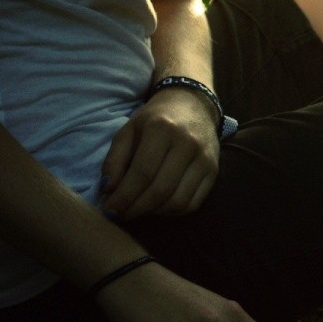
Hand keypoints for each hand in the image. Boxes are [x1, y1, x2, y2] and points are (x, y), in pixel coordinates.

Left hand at [101, 88, 219, 219]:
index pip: (142, 173)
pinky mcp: (214, 171)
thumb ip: (114, 160)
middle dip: (135, 209)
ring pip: (177, 202)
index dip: (124, 197)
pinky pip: (192, 204)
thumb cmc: (155, 119)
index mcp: (162, 129)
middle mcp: (188, 144)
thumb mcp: (128, 131)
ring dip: (153, 213)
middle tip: (120, 215)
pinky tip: (157, 207)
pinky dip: (171, 212)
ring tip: (138, 210)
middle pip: (160, 191)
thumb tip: (108, 191)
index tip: (109, 210)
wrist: (192, 105)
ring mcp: (205, 159)